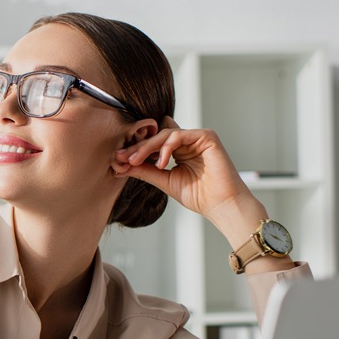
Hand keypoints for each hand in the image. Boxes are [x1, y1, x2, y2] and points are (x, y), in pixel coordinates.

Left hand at [112, 116, 251, 220]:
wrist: (221, 205)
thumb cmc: (198, 196)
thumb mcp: (164, 181)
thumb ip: (145, 171)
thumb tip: (121, 166)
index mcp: (178, 151)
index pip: (154, 143)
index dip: (136, 150)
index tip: (118, 160)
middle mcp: (188, 141)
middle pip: (157, 136)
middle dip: (137, 147)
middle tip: (121, 157)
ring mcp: (197, 137)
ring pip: (165, 133)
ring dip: (147, 147)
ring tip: (135, 161)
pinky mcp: (207, 136)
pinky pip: (180, 135)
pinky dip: (166, 147)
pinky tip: (160, 162)